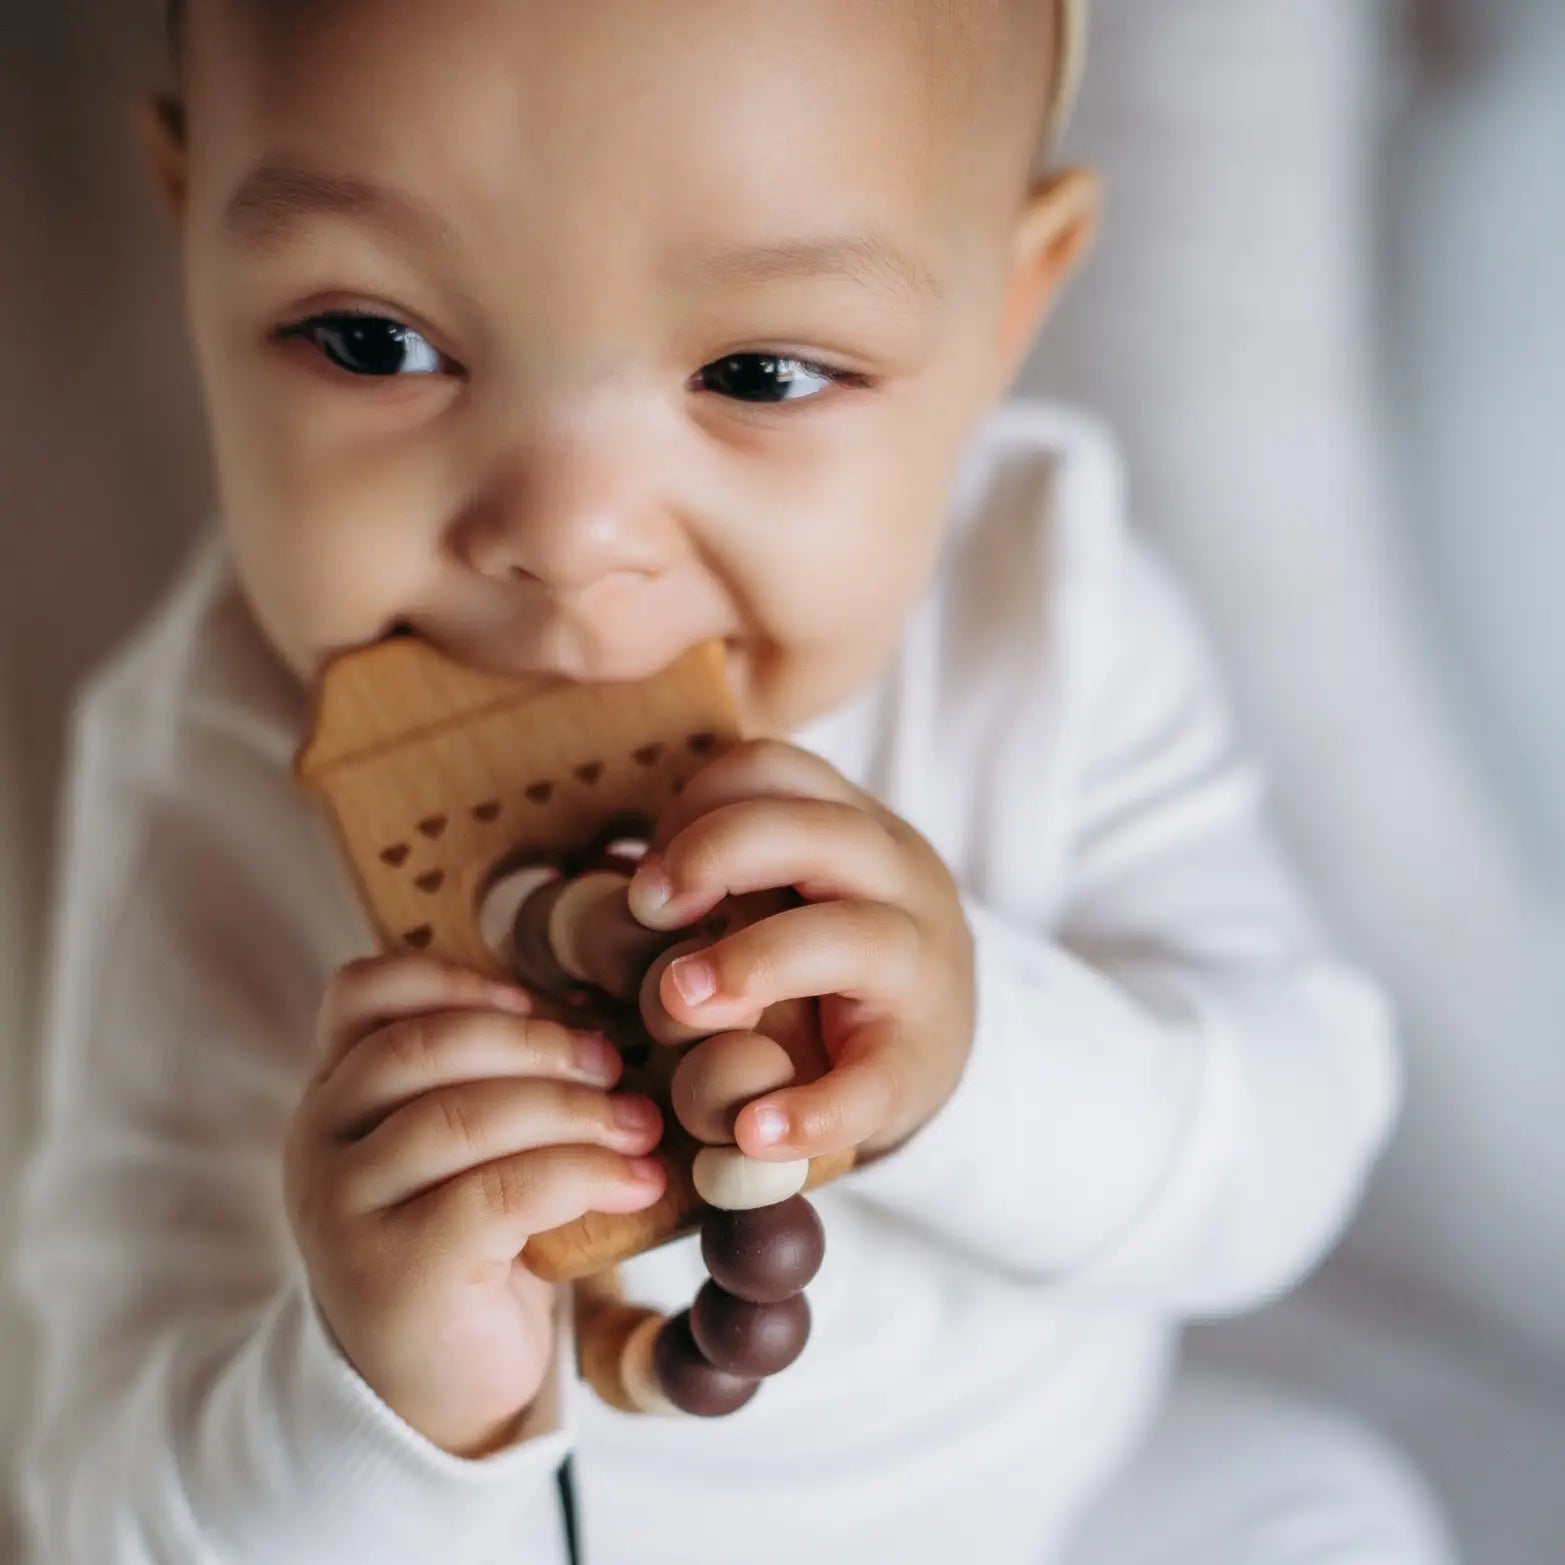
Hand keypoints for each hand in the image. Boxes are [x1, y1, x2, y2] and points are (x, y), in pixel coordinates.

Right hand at [283, 954, 665, 1456]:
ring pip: (462, 1118)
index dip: (454, 979)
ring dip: (573, 1112)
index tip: (536, 1002)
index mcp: (336, 1091)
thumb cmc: (471, 1242)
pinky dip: (584, 1175)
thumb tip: (594, 1013)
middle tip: (614, 1065)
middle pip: (423, 1047)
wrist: (438, 1387)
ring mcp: (345, 1210)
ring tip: (641, 1128)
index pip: (362, 993)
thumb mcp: (462, 1148)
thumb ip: (488, 1077)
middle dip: (538, 1046)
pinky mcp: (393, 1273)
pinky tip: (637, 1184)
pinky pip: (497, 1195)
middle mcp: (320, 1141)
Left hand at [626, 739, 974, 1163]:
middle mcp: (898, 879)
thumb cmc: (824, 956)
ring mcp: (920, 968)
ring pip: (857, 938)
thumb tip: (618, 893)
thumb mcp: (789, 887)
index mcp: (851, 825)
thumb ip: (725, 872)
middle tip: (646, 910)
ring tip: (678, 1002)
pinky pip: (876, 1079)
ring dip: (758, 963)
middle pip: (820, 833)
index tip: (649, 873)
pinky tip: (753, 1131)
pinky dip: (815, 1108)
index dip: (700, 804)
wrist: (934, 1043)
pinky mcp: (920, 1063)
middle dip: (721, 855)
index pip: (775, 771)